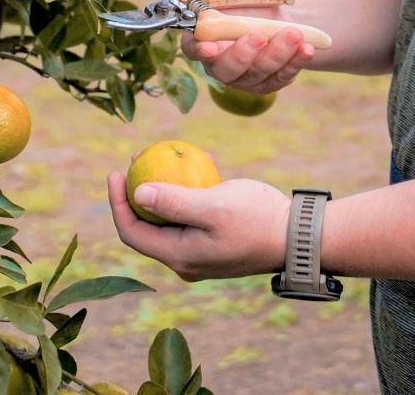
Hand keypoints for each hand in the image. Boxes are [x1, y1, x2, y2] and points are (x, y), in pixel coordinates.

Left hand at [107, 171, 290, 281]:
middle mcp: (186, 259)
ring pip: (170, 219)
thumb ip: (174, 201)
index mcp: (179, 256)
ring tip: (162, 155)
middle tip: (137, 158)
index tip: (116, 171)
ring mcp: (201, 252)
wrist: (298, 237)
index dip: (118, 203)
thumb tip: (137, 193)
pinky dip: (189, 191)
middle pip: (148, 226)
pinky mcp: (216, 241)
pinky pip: (192, 216)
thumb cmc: (256, 220)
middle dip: (137, 192)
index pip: (133, 232)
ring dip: (162, 188)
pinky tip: (197, 163)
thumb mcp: (213, 207)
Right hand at [174, 0, 315, 93]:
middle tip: (259, 35)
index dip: (199, 50)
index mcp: (203, 39)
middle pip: (226, 69)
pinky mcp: (270, 82)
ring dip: (276, 54)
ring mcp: (246, 77)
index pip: (193, 50)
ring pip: (257, 73)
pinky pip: (281, 77)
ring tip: (294, 32)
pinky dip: (295, 62)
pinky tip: (306, 48)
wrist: (282, 10)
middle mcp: (220, 64)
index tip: (209, 47)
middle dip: (243, 54)